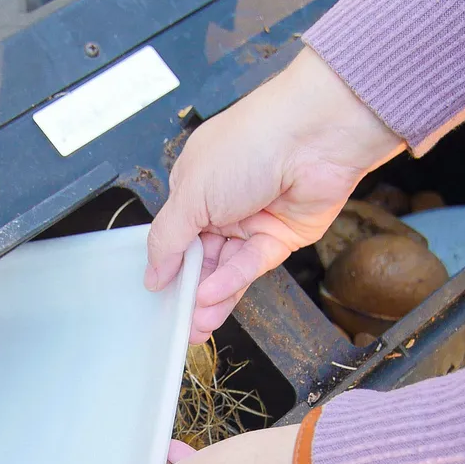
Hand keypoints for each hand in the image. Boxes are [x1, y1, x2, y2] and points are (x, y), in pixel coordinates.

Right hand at [148, 46, 404, 342]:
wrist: (313, 137)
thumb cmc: (248, 146)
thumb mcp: (190, 193)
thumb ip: (168, 239)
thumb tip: (151, 273)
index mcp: (195, 185)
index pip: (175, 234)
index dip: (167, 264)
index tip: (158, 295)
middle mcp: (223, 203)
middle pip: (201, 256)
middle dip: (189, 290)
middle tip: (178, 323)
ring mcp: (253, 221)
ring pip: (226, 267)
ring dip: (210, 296)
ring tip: (195, 326)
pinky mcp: (281, 237)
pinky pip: (252, 264)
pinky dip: (232, 281)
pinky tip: (213, 298)